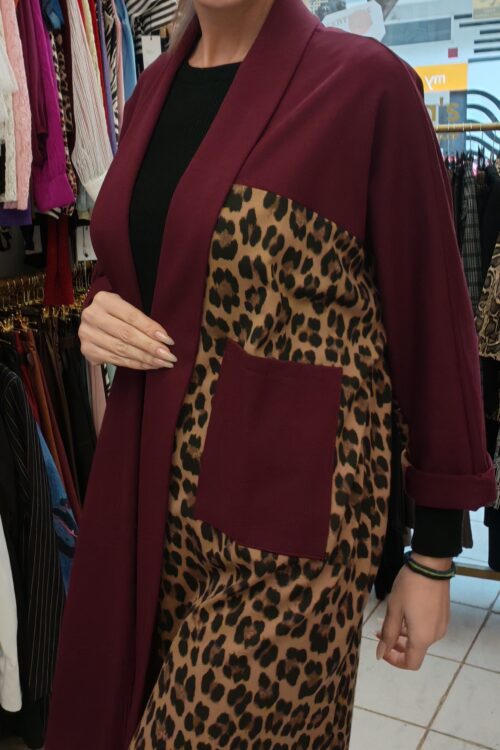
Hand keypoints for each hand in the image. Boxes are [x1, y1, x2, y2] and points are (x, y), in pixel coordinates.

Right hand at [79, 291, 176, 369]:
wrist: (93, 320)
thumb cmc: (115, 313)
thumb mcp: (126, 308)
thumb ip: (141, 321)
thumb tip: (163, 340)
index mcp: (104, 300)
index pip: (132, 317)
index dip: (151, 329)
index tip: (169, 341)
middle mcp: (92, 316)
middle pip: (127, 335)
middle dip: (151, 347)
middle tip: (169, 356)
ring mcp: (87, 334)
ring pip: (122, 350)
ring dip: (146, 358)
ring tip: (162, 363)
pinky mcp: (87, 350)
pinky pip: (116, 360)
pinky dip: (135, 364)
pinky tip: (148, 365)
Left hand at [375, 554, 451, 669]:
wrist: (431, 566)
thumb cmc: (409, 587)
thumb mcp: (394, 609)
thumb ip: (388, 634)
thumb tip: (381, 655)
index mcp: (422, 638)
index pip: (411, 663)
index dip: (395, 660)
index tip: (382, 648)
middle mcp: (435, 636)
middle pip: (416, 651)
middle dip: (396, 645)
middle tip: (379, 631)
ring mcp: (442, 625)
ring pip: (421, 639)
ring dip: (405, 635)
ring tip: (391, 618)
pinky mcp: (444, 615)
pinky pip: (428, 628)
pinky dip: (415, 627)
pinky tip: (406, 612)